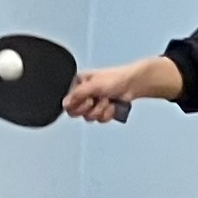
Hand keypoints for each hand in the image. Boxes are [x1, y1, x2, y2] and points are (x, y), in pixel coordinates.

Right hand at [62, 56, 181, 124]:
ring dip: (101, 110)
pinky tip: (112, 105)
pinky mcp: (103, 109)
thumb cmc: (116, 78)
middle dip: (90, 108)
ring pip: (89, 117)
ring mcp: (94, 102)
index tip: (87, 100)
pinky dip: (108, 114)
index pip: (68, 102)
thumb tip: (64, 103)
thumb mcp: (94, 85)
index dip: (78, 104)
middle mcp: (84, 93)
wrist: (133, 84)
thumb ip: (77, 94)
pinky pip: (100, 119)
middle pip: (77, 112)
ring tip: (107, 101)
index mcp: (78, 84)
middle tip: (97, 100)